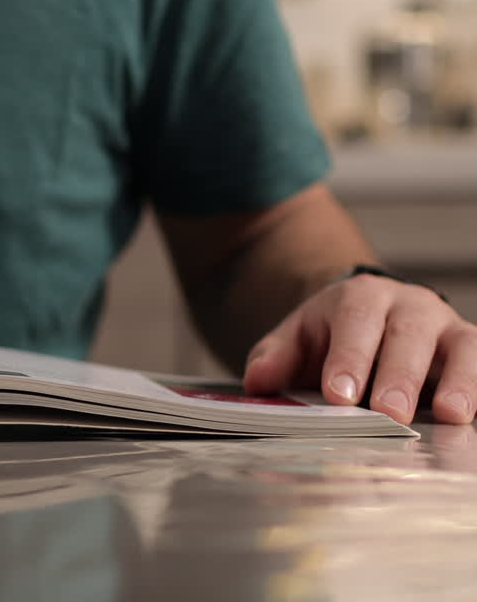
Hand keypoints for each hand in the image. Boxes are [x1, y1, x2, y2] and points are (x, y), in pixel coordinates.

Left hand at [244, 273, 476, 424]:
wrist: (369, 316)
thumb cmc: (331, 335)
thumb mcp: (297, 339)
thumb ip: (275, 358)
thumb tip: (258, 382)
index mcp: (360, 298)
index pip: (355, 323)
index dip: (348, 358)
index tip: (340, 395)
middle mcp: (409, 306)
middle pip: (408, 336)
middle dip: (398, 376)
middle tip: (387, 413)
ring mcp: (446, 326)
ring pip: (461, 346)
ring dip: (458, 381)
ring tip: (449, 415)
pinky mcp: (471, 348)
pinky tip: (471, 414)